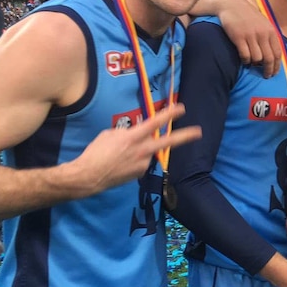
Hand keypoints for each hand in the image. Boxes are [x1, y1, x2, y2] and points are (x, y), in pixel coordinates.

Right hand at [73, 103, 200, 195]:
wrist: (88, 177)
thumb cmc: (96, 152)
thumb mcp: (109, 135)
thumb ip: (127, 132)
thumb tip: (136, 134)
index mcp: (133, 137)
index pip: (154, 123)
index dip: (168, 115)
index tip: (181, 109)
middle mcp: (142, 150)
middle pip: (168, 142)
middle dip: (184, 136)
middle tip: (198, 132)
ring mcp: (143, 163)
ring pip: (150, 152)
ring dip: (143, 150)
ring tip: (122, 156)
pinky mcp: (140, 173)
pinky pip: (142, 162)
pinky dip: (136, 160)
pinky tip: (122, 164)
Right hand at [216, 0, 281, 77]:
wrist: (231, 4)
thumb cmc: (248, 16)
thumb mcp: (263, 24)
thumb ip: (270, 37)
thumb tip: (274, 55)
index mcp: (271, 31)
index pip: (277, 53)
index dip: (276, 66)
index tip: (274, 73)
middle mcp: (263, 34)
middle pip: (269, 59)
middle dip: (268, 70)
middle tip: (265, 76)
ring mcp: (251, 35)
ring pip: (257, 59)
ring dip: (255, 64)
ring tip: (252, 65)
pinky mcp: (239, 37)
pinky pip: (245, 55)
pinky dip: (245, 61)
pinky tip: (244, 60)